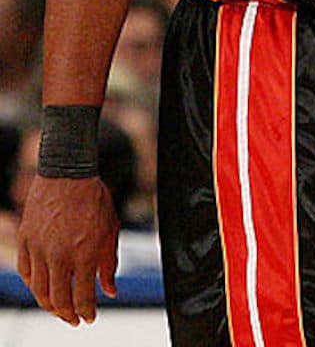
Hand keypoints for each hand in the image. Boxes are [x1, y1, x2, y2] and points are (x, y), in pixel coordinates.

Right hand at [16, 175, 118, 324]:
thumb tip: (110, 290)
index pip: (83, 296)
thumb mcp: (110, 229)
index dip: (86, 312)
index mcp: (85, 252)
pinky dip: (34, 285)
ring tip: (60, 310)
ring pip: (40, 290)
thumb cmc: (93, 197)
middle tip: (75, 319)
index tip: (89, 318)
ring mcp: (40, 249)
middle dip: (68, 314)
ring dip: (50, 305)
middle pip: (59, 299)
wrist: (68, 173)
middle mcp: (60, 255)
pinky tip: (42, 290)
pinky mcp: (26, 241)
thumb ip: (109, 263)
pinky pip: (26, 272)